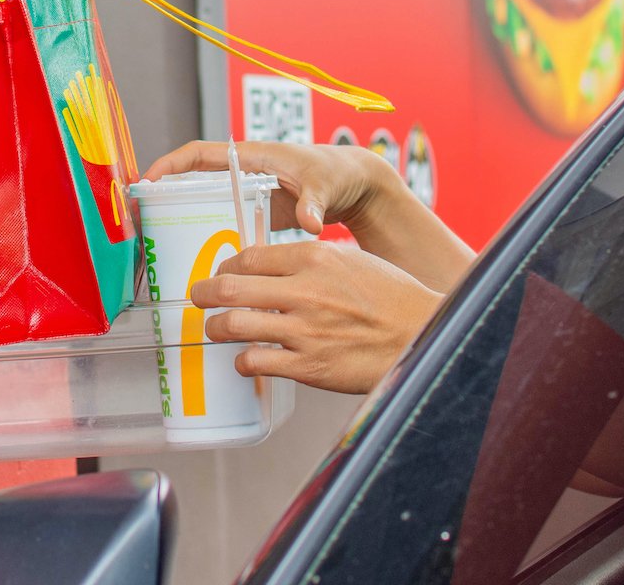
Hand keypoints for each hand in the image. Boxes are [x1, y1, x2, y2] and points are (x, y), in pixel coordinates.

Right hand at [145, 139, 395, 235]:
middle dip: (164, 198)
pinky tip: (201, 265)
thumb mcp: (324, 184)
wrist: (355, 185)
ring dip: (184, 222)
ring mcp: (248, 196)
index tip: (147, 182)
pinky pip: (224, 224)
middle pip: (192, 182)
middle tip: (142, 224)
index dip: (170, 166)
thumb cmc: (337, 172)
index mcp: (252, 158)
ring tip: (161, 248)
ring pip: (205, 205)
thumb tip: (310, 224)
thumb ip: (315, 203)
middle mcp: (243, 175)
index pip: (199, 155)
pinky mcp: (256, 215)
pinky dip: (210, 239)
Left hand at [193, 240, 441, 394]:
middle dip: (204, 293)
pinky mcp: (310, 366)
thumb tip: (267, 267)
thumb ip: (308, 261)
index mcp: (314, 257)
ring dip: (215, 328)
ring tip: (215, 330)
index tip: (221, 275)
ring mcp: (305, 330)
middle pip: (230, 287)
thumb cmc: (391, 297)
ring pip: (233, 325)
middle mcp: (305, 290)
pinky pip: (256, 362)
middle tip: (199, 298)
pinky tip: (246, 359)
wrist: (424, 335)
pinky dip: (243, 360)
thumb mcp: (350, 260)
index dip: (226, 267)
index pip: (248, 256)